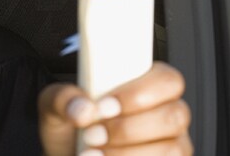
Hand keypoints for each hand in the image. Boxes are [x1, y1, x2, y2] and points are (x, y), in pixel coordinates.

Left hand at [38, 61, 191, 154]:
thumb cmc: (71, 129)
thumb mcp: (56, 107)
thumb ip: (62, 98)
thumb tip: (83, 109)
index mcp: (148, 85)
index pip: (168, 79)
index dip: (138, 94)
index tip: (104, 107)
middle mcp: (168, 113)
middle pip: (173, 116)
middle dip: (127, 129)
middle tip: (92, 135)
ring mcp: (173, 144)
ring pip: (170, 148)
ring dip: (127, 153)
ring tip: (93, 153)